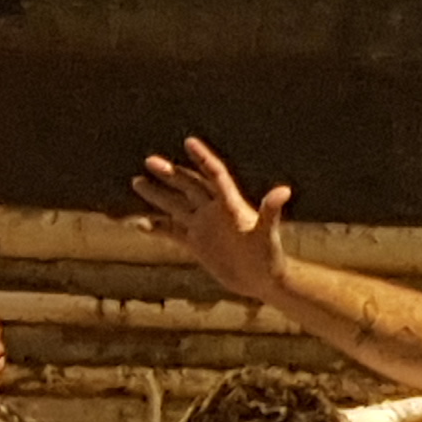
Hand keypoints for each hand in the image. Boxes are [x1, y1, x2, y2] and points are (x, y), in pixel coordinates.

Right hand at [132, 137, 291, 303]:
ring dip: (158, 194)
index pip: (213, 175)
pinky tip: (139, 224)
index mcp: (230, 204)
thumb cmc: (269, 256)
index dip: (202, 159)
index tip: (189, 142)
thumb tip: (283, 191)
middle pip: (189, 186)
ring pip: (176, 205)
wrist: (263, 280)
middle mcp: (214, 211)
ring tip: (137, 181)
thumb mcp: (267, 233)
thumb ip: (270, 211)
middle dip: (170, 173)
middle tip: (149, 161)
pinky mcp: (197, 243)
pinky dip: (157, 228)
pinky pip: (172, 232)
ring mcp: (203, 226)